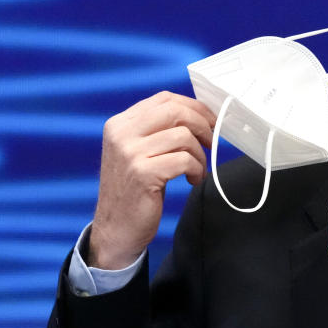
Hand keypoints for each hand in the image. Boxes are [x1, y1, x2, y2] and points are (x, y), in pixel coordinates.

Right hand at [88, 91, 215, 269]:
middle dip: (202, 125)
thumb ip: (156, 130)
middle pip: (176, 112)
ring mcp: (130, 153)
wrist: (116, 228)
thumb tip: (197, 115)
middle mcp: (122, 134)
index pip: (164, 99)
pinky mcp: (143, 173)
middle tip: (211, 142)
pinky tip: (192, 180)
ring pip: (184, 137)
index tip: (209, 120)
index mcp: (120, 124)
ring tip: (196, 170)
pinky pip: (185, 160)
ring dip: (199, 155)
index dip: (193, 106)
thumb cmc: (133, 190)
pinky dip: (196, 170)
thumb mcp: (136, 152)